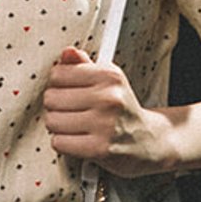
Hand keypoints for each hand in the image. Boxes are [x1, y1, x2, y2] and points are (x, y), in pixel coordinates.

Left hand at [43, 47, 179, 177]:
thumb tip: (67, 53)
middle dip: (56, 106)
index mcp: (110, 76)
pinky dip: (64, 143)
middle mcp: (109, 98)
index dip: (58, 85)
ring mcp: (105, 124)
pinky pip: (59, 142)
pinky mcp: (100, 149)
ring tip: (75, 126)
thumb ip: (83, 65)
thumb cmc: (122, 110)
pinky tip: (77, 140)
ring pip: (52, 121)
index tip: (68, 91)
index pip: (57, 74)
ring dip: (59, 126)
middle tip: (72, 111)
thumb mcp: (108, 81)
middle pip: (51, 98)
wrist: (149, 140)